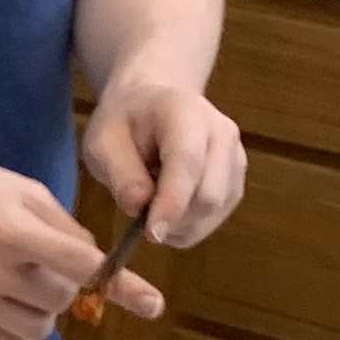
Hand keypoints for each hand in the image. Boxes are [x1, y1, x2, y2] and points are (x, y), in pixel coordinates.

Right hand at [0, 141, 116, 339]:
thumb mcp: (16, 186)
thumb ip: (60, 223)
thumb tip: (93, 261)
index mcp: (10, 229)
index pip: (82, 265)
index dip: (121, 284)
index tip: (153, 304)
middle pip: (61, 299)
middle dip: (66, 283)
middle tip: (42, 260)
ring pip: (38, 328)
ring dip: (44, 309)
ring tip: (22, 280)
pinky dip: (21, 327)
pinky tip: (9, 301)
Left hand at [81, 78, 246, 253]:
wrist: (152, 106)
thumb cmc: (125, 123)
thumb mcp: (103, 142)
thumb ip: (120, 174)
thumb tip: (138, 208)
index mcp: (186, 113)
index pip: (188, 162)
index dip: (172, 202)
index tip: (151, 233)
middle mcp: (221, 133)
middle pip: (209, 195)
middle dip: (173, 218)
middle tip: (139, 215)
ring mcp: (235, 158)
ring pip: (214, 212)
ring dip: (179, 224)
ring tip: (151, 201)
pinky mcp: (236, 181)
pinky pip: (215, 218)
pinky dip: (187, 225)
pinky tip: (167, 206)